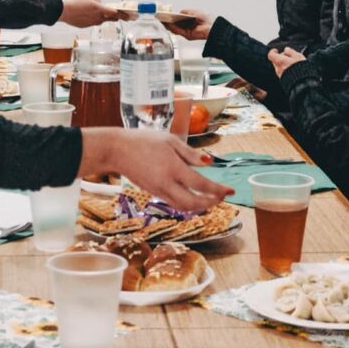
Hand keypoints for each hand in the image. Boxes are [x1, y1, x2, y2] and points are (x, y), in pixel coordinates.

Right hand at [58, 0, 119, 27]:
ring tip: (97, 11)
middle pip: (110, 18)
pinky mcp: (85, 26)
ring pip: (101, 20)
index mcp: (100, 9)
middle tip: (121, 16)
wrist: (63, 11)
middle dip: (117, 17)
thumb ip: (96, 0)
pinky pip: (92, 22)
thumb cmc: (75, 2)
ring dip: (102, 17)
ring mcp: (92, 23)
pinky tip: (86, 14)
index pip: (115, 13)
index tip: (130, 16)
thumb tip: (99, 3)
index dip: (124, 15)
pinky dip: (91, 18)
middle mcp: (97, 17)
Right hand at [79, 129, 233, 213]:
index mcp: (173, 168)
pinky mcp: (153, 192)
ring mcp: (158, 190)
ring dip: (200, 206)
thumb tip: (209, 163)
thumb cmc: (143, 141)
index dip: (218, 190)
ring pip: (183, 207)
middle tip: (222, 197)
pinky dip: (188, 204)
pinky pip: (174, 203)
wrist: (117, 150)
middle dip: (211, 203)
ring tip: (212, 199)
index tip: (231, 191)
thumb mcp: (169, 140)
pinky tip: (194, 197)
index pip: (201, 184)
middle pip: (194, 203)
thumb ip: (190, 154)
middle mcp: (166, 183)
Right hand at [164, 9, 213, 40]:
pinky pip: (178, 31)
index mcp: (189, 22)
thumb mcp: (193, 12)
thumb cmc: (206, 19)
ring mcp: (187, 32)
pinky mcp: (187, 35)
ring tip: (163, 20)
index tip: (166, 15)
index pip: (178, 21)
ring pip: (175, 29)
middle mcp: (187, 27)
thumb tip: (178, 13)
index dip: (172, 18)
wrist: (212, 26)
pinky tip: (169, 24)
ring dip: (169, 25)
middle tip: (161, 18)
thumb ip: (185, 12)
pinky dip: (173, 27)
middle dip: (168, 22)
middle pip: (175, 25)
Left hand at [267, 46, 305, 77]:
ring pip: (279, 67)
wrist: (303, 82)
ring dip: (284, 64)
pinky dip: (286, 70)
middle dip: (281, 57)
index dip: (273, 51)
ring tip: (293, 63)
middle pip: (275, 61)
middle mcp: (278, 68)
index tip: (276, 50)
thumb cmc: (300, 69)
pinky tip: (294, 69)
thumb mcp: (297, 56)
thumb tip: (286, 49)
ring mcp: (280, 75)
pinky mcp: (284, 80)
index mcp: (280, 61)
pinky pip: (283, 72)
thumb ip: (290, 51)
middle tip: (288, 56)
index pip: (271, 55)